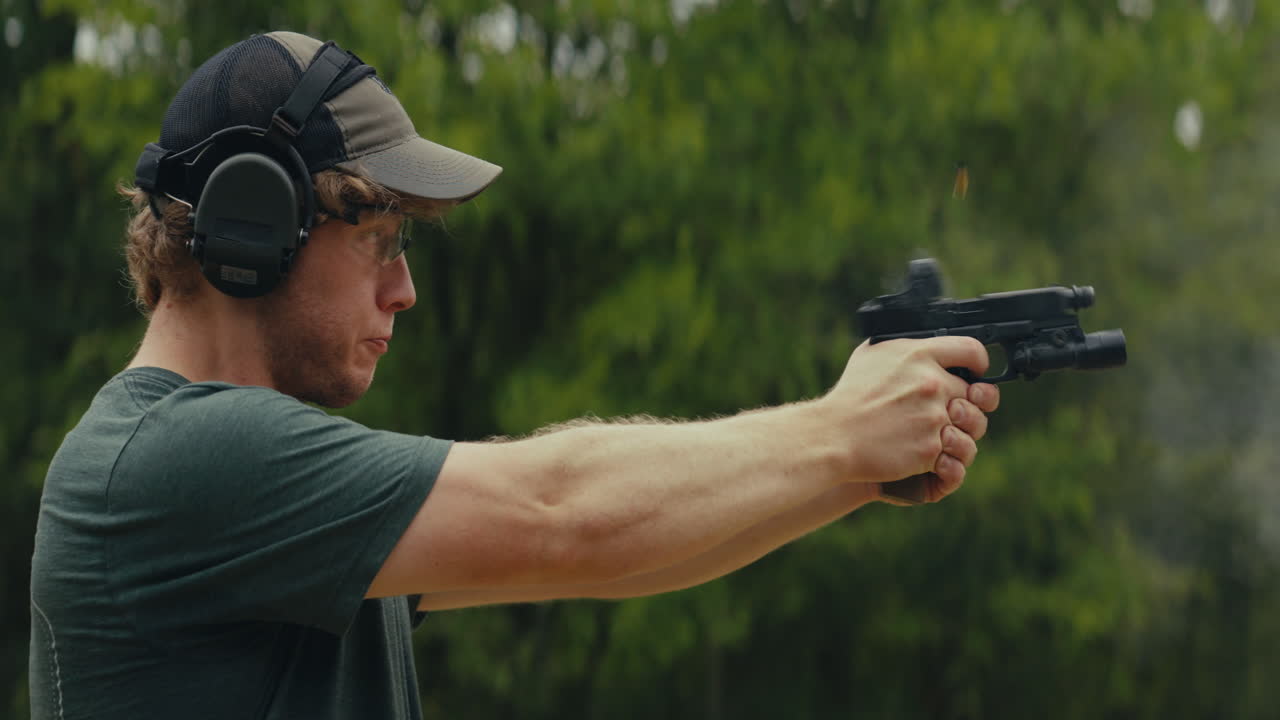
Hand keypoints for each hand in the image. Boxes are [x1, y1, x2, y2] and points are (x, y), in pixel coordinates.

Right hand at [819, 337, 998, 497]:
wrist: (833, 435)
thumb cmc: (849, 396)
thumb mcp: (871, 355)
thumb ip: (902, 347)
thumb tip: (922, 345)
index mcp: (919, 355)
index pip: (972, 351)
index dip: (980, 364)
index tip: (976, 374)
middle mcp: (932, 383)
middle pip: (977, 395)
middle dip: (967, 406)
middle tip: (953, 413)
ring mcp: (934, 417)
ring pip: (972, 428)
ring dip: (962, 433)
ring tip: (944, 437)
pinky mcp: (930, 447)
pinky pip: (955, 454)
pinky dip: (945, 458)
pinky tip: (931, 456)